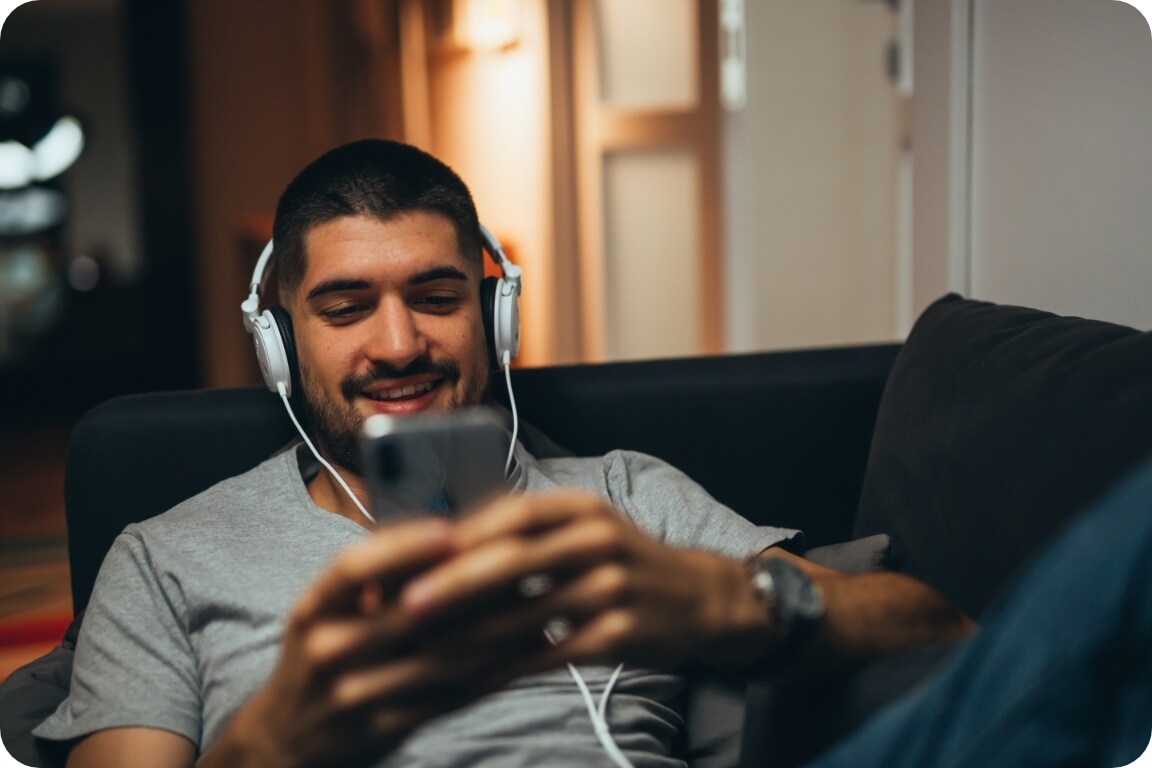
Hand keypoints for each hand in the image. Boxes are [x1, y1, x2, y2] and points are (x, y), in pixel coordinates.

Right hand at [201, 516, 538, 767]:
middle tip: (522, 559)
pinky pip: (447, 696)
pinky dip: (491, 670)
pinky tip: (526, 649)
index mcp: (314, 608)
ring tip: (540, 601)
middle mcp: (327, 649)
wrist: (287, 741)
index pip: (353, 568)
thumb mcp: (327, 610)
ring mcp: (354, 694)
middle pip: (407, 611)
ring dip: (497, 629)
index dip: (401, 546)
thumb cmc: (322, 656)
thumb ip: (376, 577)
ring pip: (439, 657)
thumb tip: (448, 531)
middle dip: (471, 584)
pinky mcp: (384, 729)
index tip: (449, 529)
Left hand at [397, 491, 772, 673]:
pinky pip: (547, 653)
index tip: (411, 559)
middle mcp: (596, 540)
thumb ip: (528, 533)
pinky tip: (471, 680)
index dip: (455, 539)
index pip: (507, 517)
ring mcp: (610, 588)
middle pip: (511, 561)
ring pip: (524, 614)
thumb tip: (445, 545)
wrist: (702, 600)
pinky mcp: (617, 634)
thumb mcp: (586, 529)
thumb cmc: (625, 563)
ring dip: (469, 636)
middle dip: (452, 585)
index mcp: (580, 507)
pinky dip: (505, 668)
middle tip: (405, 606)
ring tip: (425, 652)